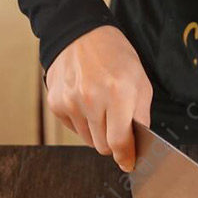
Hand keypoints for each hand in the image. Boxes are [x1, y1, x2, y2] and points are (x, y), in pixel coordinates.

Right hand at [45, 25, 152, 171]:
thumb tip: (136, 147)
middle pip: (102, 147)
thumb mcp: (141, 83)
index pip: (119, 143)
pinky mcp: (56, 104)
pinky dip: (82, 122)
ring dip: (97, 131)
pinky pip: (74, 129)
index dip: (125, 157)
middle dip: (113, 142)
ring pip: (88, 140)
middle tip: (117, 124)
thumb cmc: (116, 57)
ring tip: (101, 107)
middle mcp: (91, 100)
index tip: (128, 163)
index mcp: (118, 94)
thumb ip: (141, 117)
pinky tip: (86, 102)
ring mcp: (70, 103)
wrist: (82, 34)